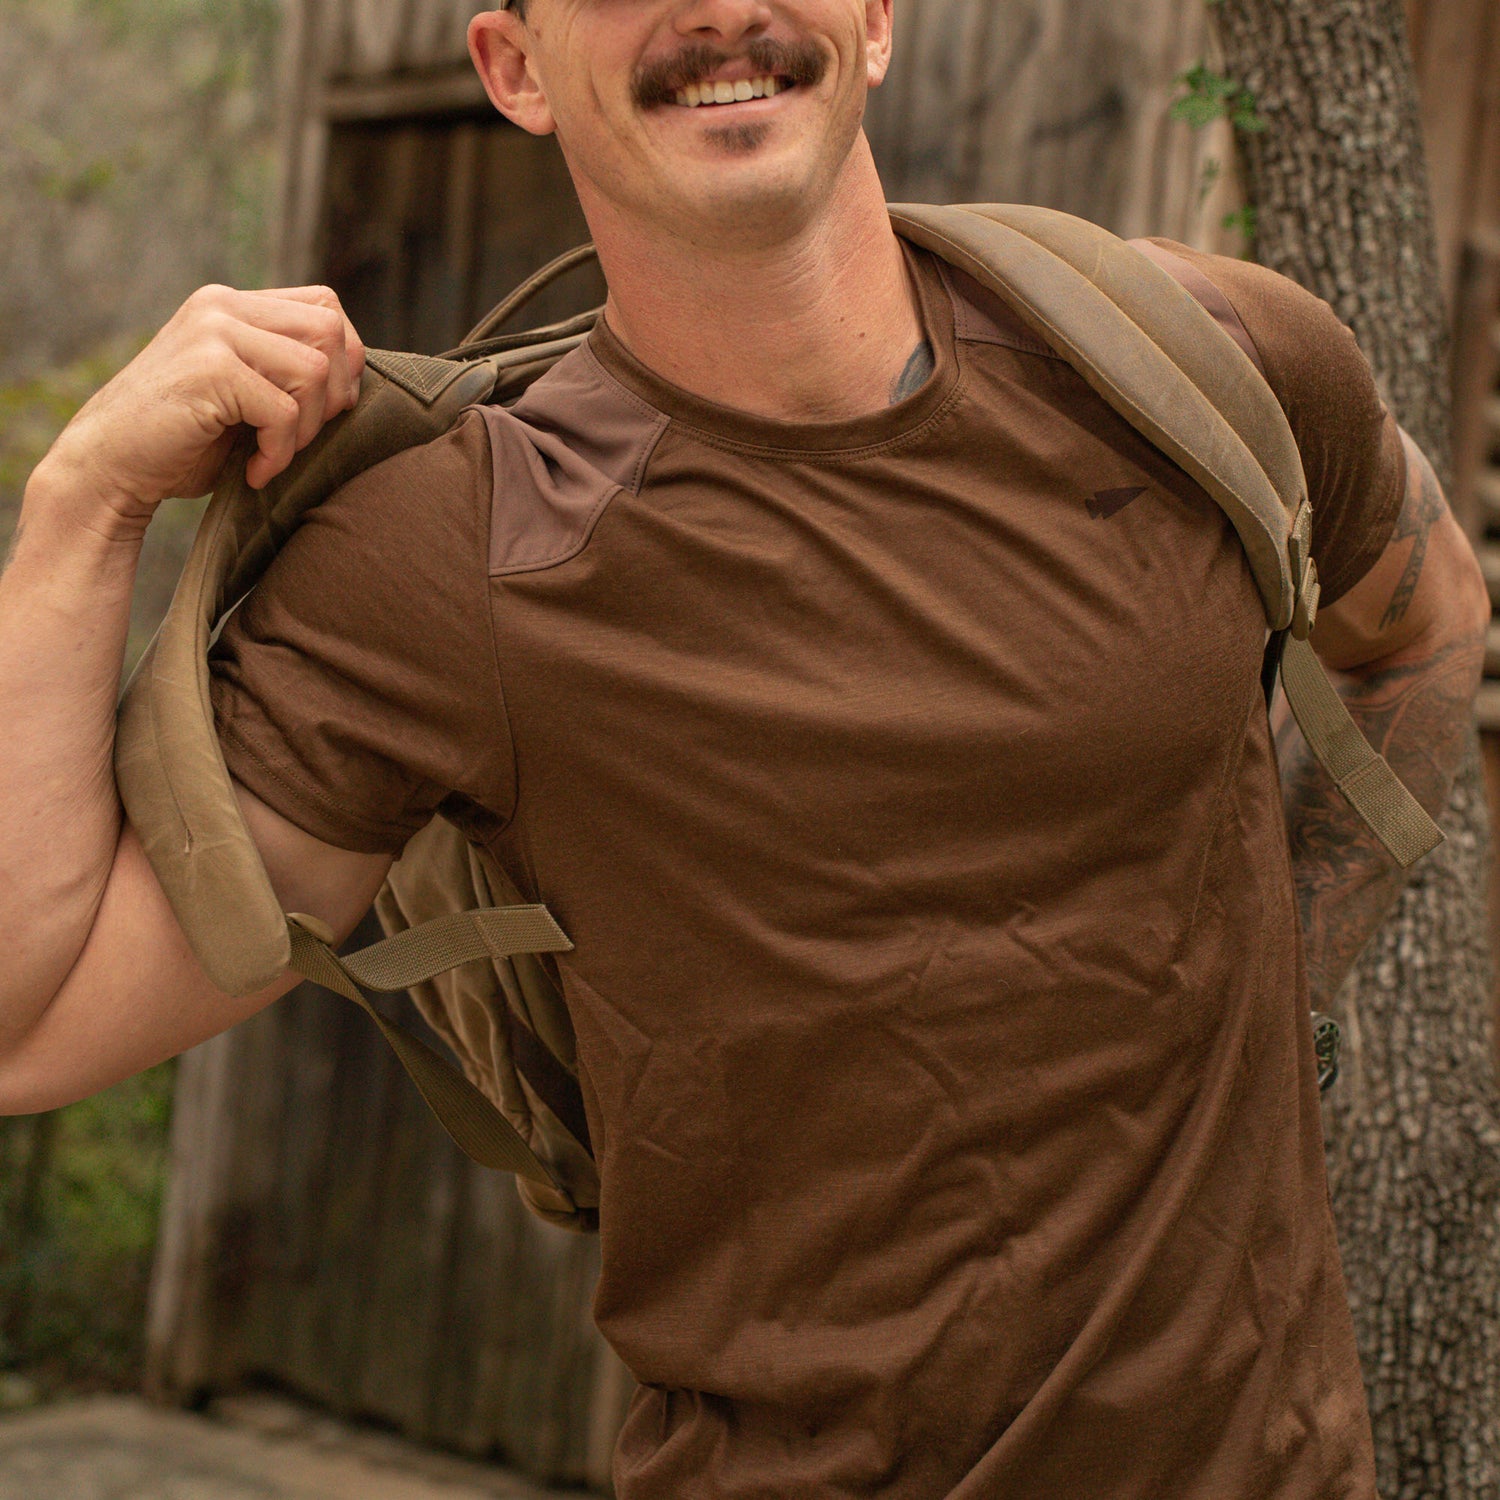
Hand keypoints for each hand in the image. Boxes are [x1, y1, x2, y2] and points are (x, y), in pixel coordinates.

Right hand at [34, 284, 365, 536]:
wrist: (108, 466)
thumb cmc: (183, 442)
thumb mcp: (244, 395)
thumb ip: (287, 372)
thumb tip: (360, 379)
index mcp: (233, 304)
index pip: (326, 308)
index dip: (344, 362)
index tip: (320, 413)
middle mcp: (223, 305)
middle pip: (332, 332)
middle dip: (336, 397)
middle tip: (302, 439)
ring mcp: (214, 331)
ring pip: (316, 370)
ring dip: (309, 429)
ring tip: (274, 456)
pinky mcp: (210, 369)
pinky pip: (286, 410)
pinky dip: (281, 452)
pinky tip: (255, 472)